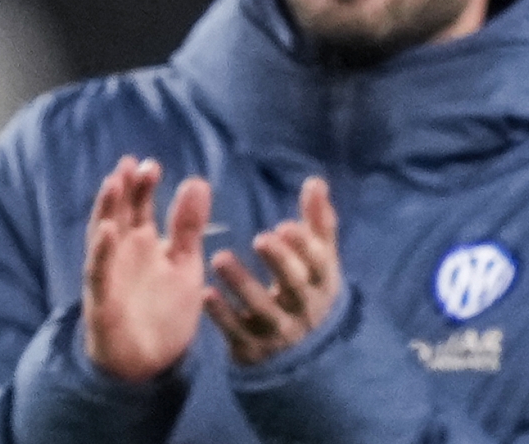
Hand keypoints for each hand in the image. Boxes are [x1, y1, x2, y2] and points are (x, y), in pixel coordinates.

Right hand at [83, 157, 211, 382]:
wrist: (152, 361)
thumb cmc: (165, 308)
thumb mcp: (185, 262)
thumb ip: (189, 226)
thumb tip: (197, 181)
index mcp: (142, 244)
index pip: (140, 208)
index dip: (142, 186)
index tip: (151, 164)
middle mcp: (122, 255)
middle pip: (119, 216)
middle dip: (124, 191)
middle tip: (130, 163)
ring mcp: (110, 276)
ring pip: (103, 238)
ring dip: (107, 211)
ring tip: (114, 183)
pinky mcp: (103, 301)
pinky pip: (99, 274)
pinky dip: (101, 252)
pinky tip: (107, 232)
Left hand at [203, 177, 341, 365]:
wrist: (301, 347)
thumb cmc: (307, 286)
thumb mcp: (319, 257)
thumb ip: (317, 221)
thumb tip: (315, 181)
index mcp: (323, 282)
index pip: (319, 264)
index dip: (304, 247)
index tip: (285, 225)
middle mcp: (305, 308)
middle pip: (295, 286)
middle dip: (279, 262)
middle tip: (260, 238)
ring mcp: (280, 331)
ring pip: (262, 309)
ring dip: (242, 284)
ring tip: (219, 258)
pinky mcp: (254, 348)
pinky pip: (236, 332)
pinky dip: (221, 315)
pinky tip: (205, 294)